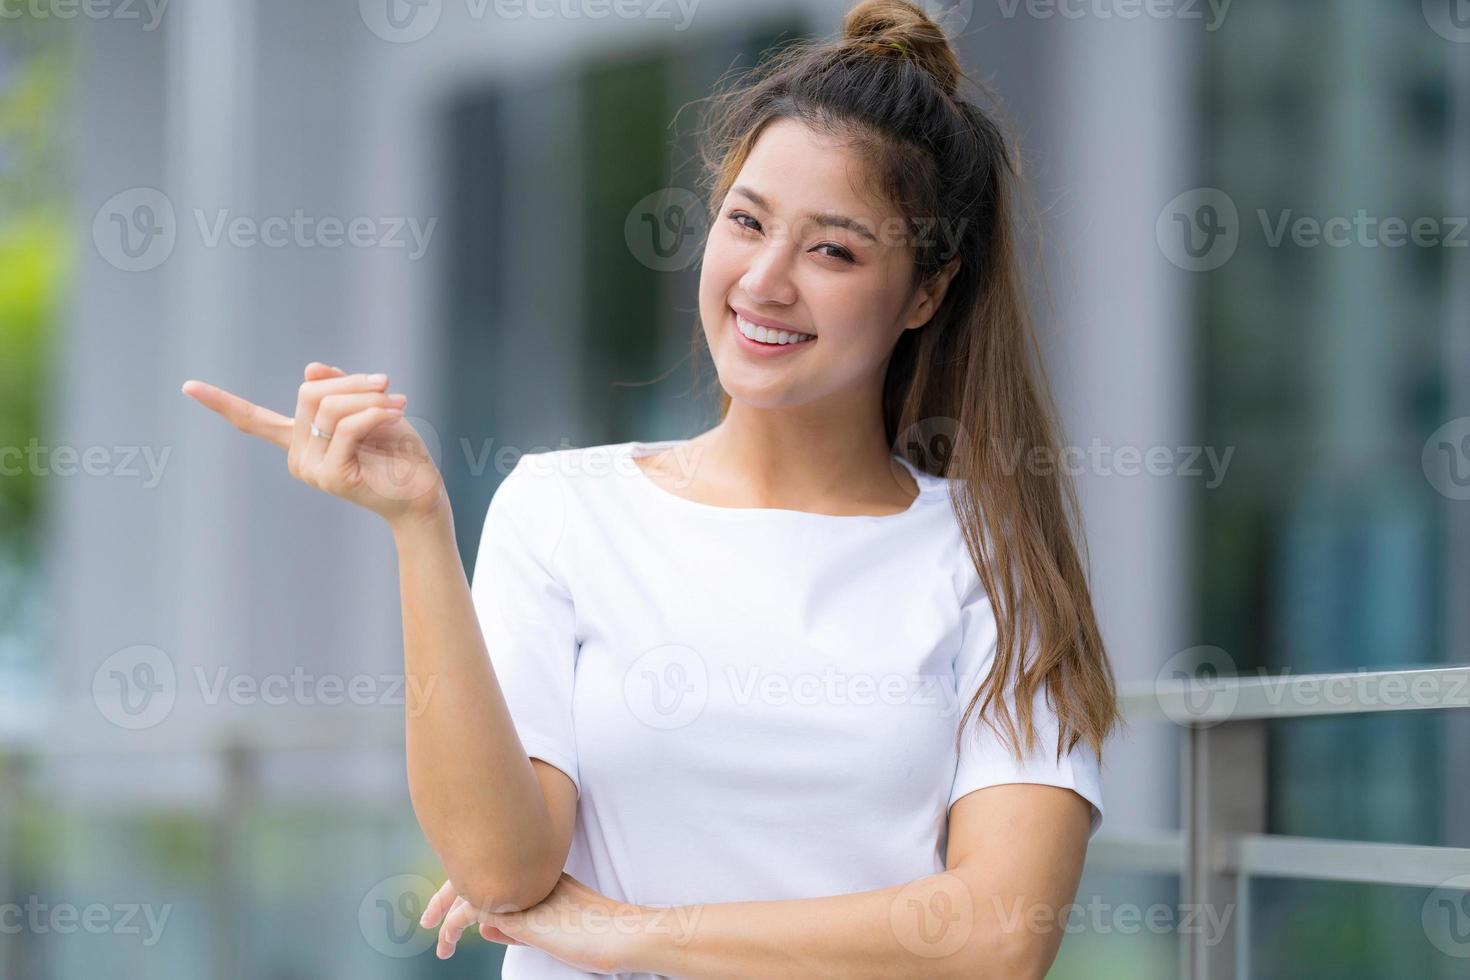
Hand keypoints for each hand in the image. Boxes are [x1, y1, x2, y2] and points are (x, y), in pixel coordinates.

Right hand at [181, 361, 445, 528]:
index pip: (254, 421)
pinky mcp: (330, 476)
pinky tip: (397, 413)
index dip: (222, 403)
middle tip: (386, 385)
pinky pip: (347, 426)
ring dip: (369, 397)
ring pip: (329, 407)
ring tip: (399, 402)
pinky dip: (375, 412)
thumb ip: (340, 392)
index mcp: (301, 442)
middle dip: (351, 382)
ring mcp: (311, 469)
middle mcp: (298, 457)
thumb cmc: (400, 454)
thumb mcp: (370, 411)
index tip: (187, 386)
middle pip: (310, 393)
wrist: (422, 494)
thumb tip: (310, 368)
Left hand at [422, 873, 648, 974]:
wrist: (622, 934)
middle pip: (474, 875)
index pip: (491, 868)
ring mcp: (524, 894)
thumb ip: (519, 922)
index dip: (465, 882)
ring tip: (441, 946)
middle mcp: (527, 877)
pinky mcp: (523, 917)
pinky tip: (449, 941)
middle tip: (426, 918)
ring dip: (448, 920)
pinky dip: (456, 926)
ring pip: (471, 895)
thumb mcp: (549, 925)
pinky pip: (477, 915)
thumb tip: (486, 928)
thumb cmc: (595, 931)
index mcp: (536, 873)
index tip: (447, 901)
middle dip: (446, 897)